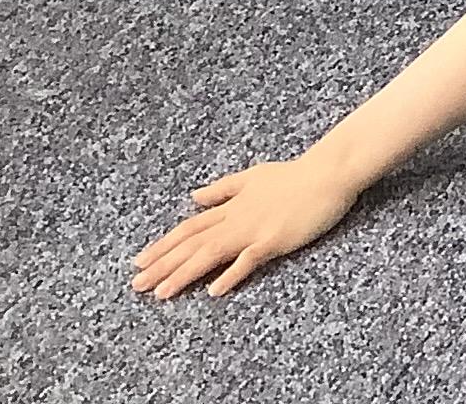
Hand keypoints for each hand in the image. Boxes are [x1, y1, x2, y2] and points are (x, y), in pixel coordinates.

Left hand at [131, 155, 360, 299]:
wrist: (328, 172)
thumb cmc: (294, 175)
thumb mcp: (253, 176)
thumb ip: (223, 189)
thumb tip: (195, 196)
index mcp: (231, 206)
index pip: (189, 228)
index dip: (162, 246)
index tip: (139, 263)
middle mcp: (235, 218)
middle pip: (192, 244)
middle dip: (162, 265)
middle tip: (137, 285)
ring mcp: (254, 229)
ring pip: (211, 253)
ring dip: (185, 274)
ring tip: (162, 293)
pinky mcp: (274, 239)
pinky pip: (248, 260)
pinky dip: (230, 274)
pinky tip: (214, 291)